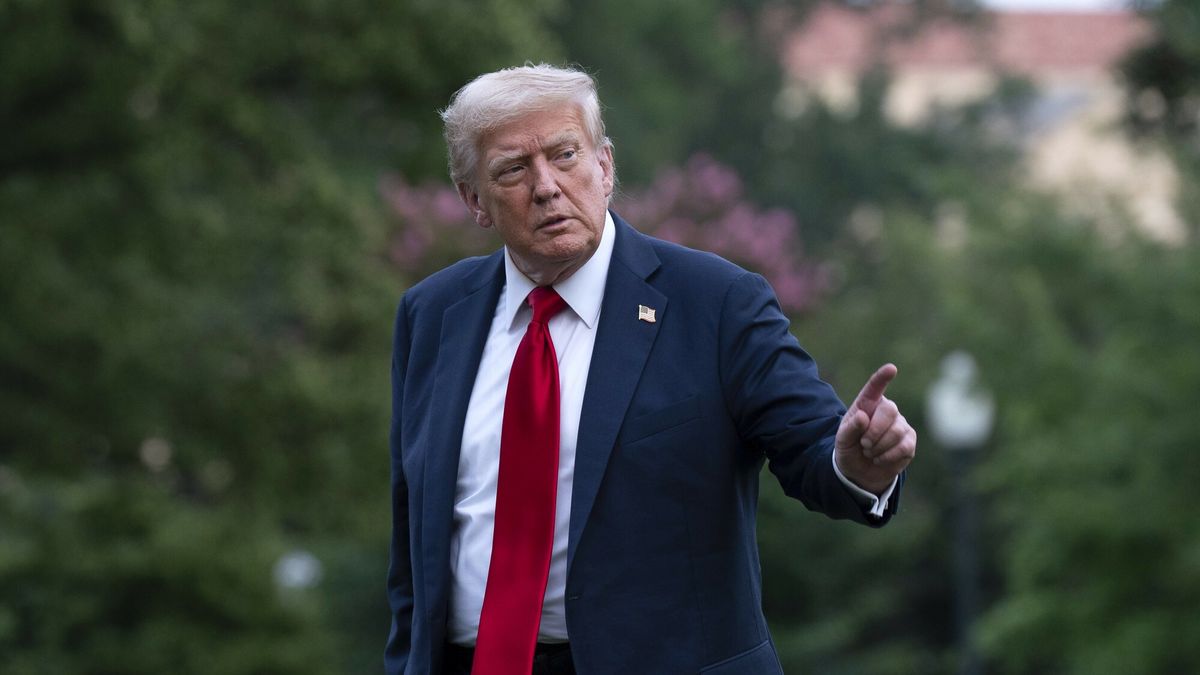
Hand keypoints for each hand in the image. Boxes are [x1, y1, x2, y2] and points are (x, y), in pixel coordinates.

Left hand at [834, 363, 916, 494]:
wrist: (860, 471)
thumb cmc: (850, 448)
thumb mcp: (842, 440)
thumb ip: (849, 428)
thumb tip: (862, 417)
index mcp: (867, 404)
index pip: (875, 387)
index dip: (882, 377)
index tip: (891, 369)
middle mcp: (887, 410)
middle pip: (889, 410)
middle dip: (874, 431)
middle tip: (864, 444)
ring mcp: (901, 424)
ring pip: (897, 431)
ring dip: (879, 446)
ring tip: (869, 452)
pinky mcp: (910, 441)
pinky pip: (904, 446)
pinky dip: (888, 456)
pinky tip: (879, 459)